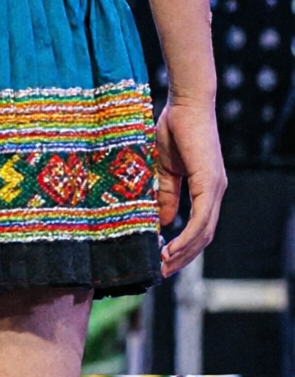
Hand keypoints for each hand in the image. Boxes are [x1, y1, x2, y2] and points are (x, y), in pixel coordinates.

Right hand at [154, 99, 225, 276]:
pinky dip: (187, 236)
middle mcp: (215, 191)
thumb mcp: (163, 168)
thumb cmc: (173, 129)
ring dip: (185, 252)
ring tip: (163, 265)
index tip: (162, 260)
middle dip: (184, 257)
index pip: (200, 227)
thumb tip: (163, 222)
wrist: (185, 104)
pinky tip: (171, 247)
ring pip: (205, 232)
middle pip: (205, 236)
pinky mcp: (209, 182)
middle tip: (161, 272)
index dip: (184, 247)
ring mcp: (215, 187)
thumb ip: (165, 194)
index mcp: (205, 188)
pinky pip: (201, 218)